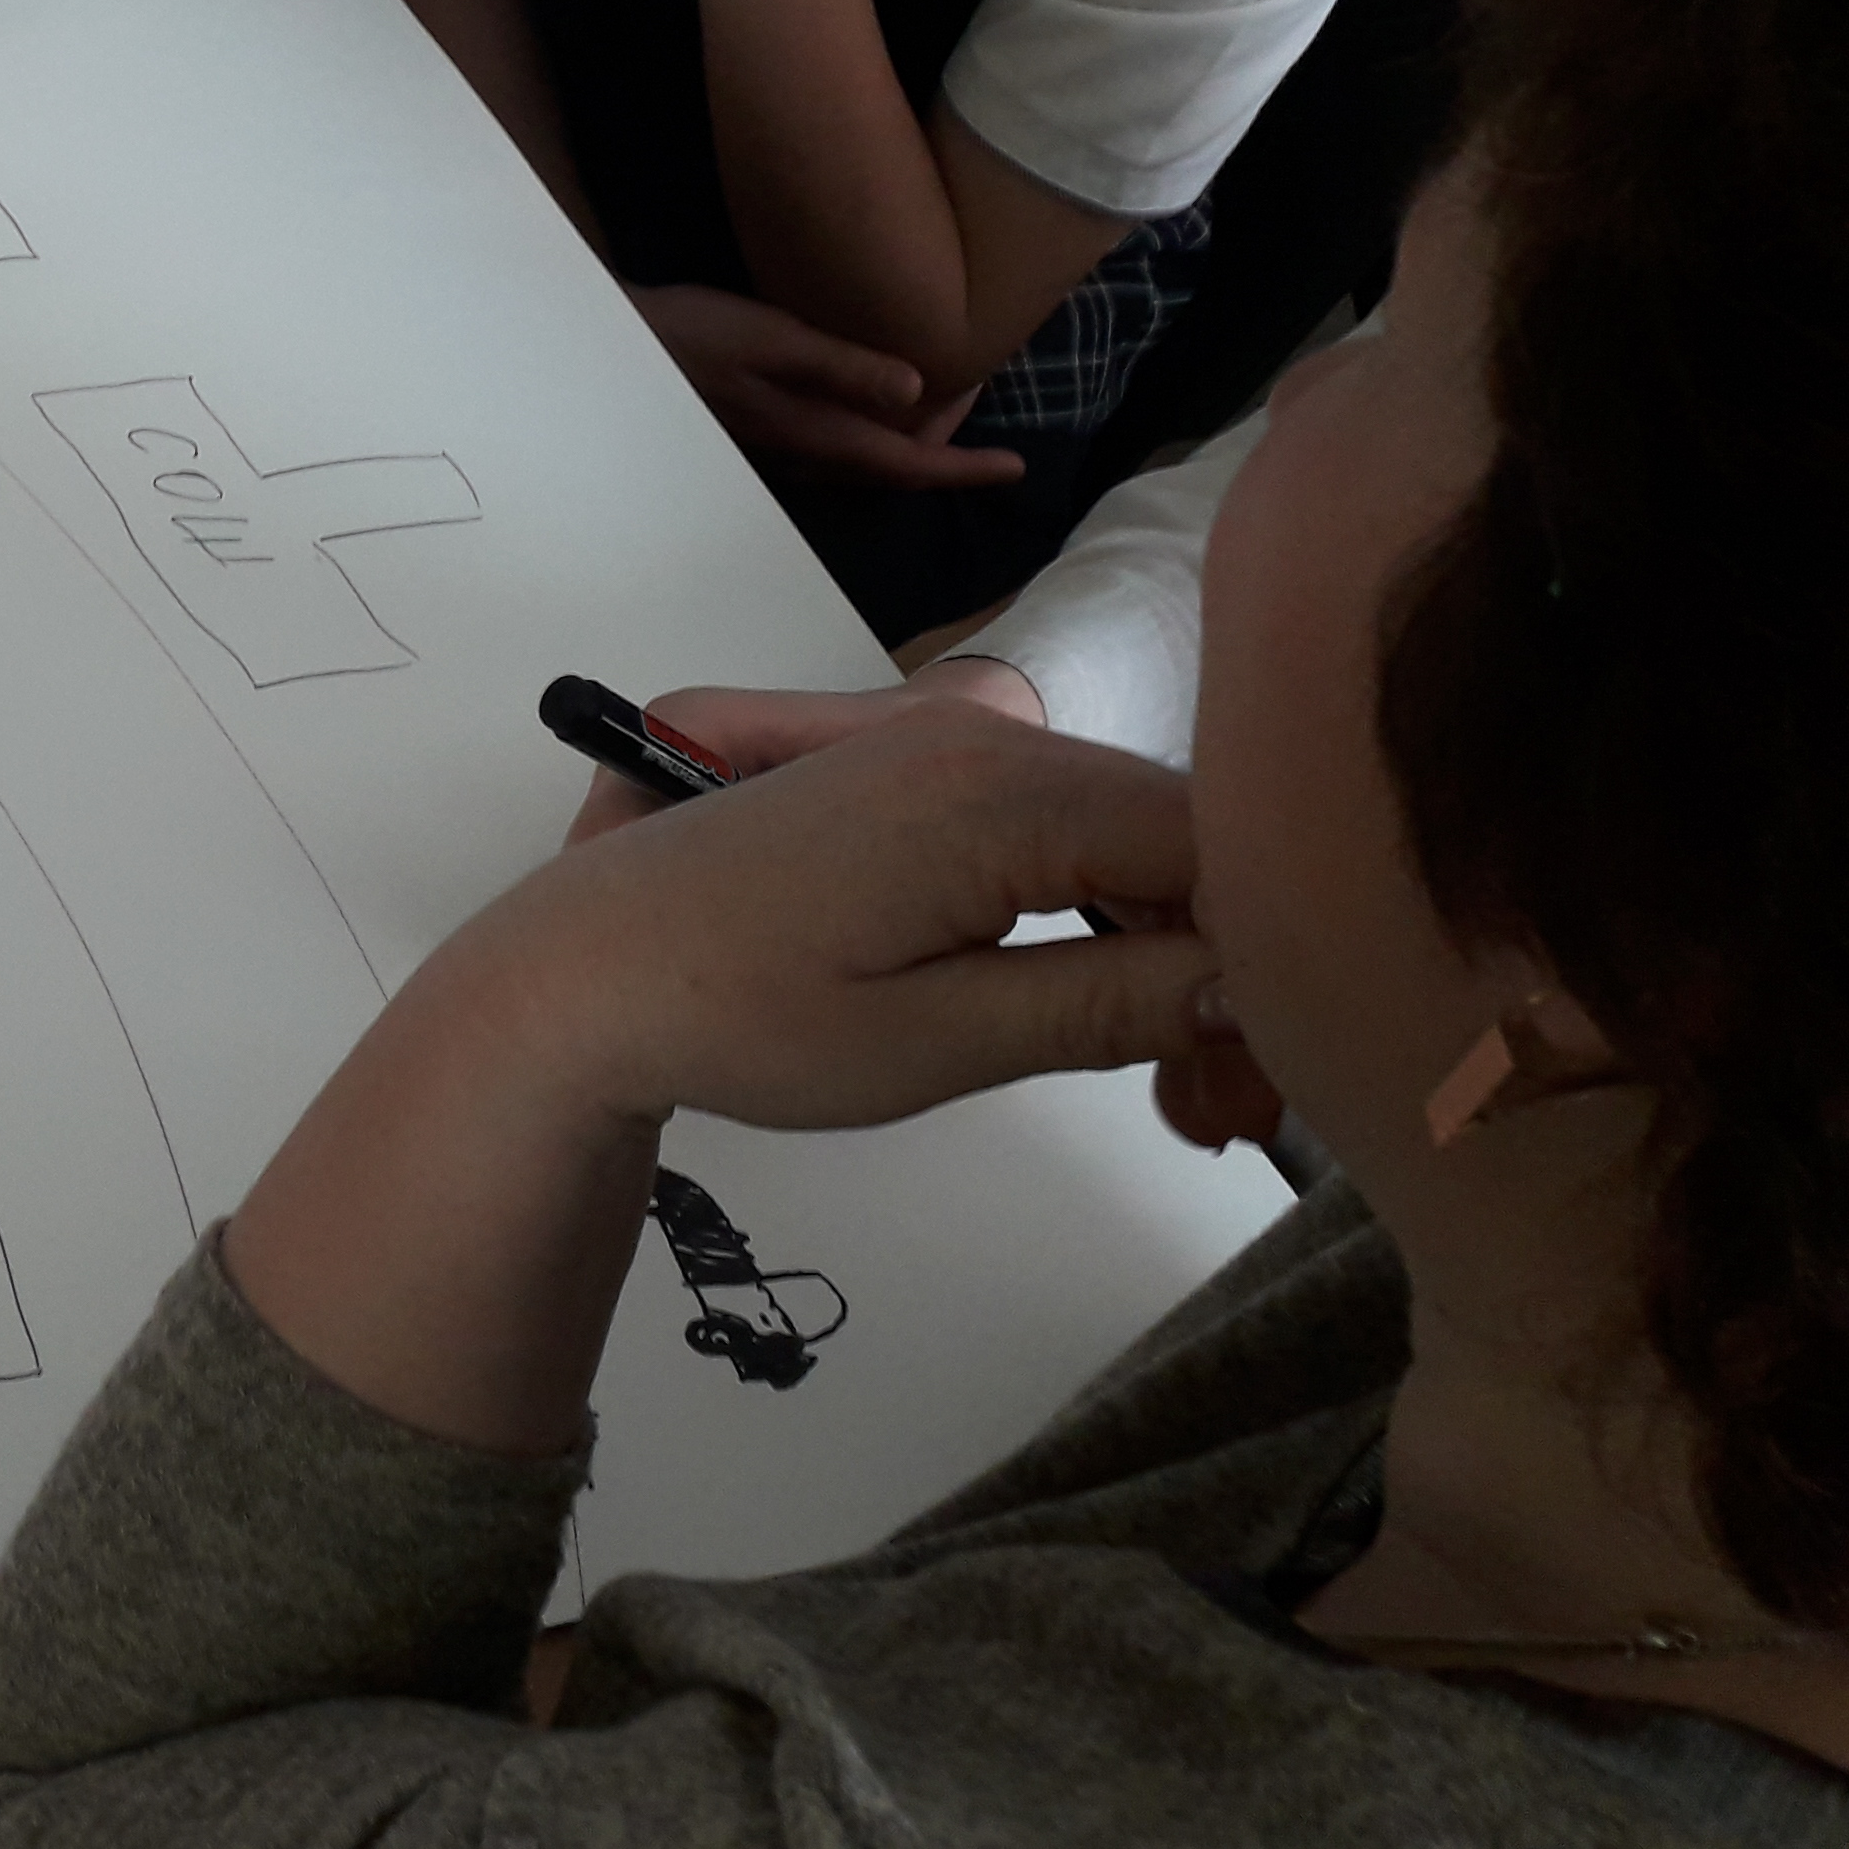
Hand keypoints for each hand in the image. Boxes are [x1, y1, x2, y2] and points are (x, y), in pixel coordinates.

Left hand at [226, 704, 1223, 1448]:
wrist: (575, 972)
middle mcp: (977, 729)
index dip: (1273, 962)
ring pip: (1123, 832)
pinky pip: (1053, 819)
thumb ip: (1106, 1003)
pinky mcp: (909, 759)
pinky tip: (1095, 998)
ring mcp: (939, 733)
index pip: (1218, 842)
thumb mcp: (933, 1041)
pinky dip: (1092, 910)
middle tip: (1218, 1119)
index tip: (1264, 1089)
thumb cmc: (736, 1014)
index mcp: (994, 785)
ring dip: (1164, 950)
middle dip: (1224, 972)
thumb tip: (1257, 984)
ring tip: (1170, 1090)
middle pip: (1175, 836)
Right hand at [630, 282, 1024, 490]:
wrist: (623, 347)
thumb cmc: (696, 334)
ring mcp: (780, 450)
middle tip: (978, 399)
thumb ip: (842, 365)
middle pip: (890, 468)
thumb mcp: (773, 338)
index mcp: (814, 433)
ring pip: (864, 461)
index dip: (963, 467)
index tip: (1015, 468)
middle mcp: (803, 455)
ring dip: (908, 441)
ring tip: (943, 405)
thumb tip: (918, 391)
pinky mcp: (764, 433)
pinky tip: (874, 403)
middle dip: (942, 448)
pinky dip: (873, 431)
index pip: (906, 463)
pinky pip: (837, 447)